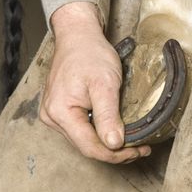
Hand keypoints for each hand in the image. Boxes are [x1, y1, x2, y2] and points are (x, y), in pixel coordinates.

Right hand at [40, 2, 150, 162]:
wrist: (78, 36)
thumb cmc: (90, 54)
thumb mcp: (105, 84)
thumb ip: (108, 116)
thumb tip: (114, 145)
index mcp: (60, 112)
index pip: (90, 147)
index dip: (116, 155)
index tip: (138, 151)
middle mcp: (52, 117)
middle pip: (86, 147)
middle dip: (114, 151)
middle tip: (140, 148)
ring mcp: (54, 114)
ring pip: (84, 140)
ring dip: (108, 144)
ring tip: (132, 142)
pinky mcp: (60, 110)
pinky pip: (81, 130)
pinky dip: (100, 133)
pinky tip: (115, 131)